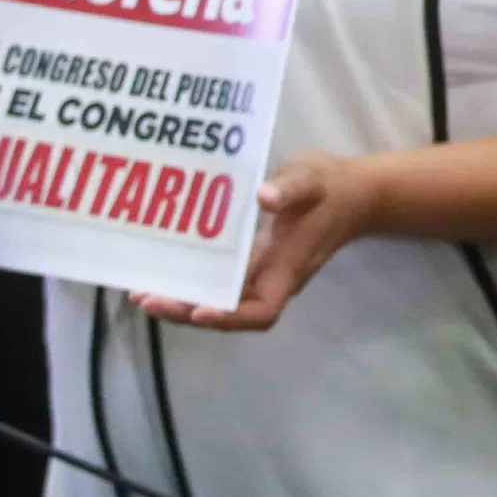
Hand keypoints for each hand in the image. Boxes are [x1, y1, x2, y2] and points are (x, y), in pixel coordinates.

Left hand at [131, 151, 373, 331]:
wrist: (353, 193)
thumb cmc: (330, 186)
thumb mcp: (312, 178)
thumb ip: (291, 186)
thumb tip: (264, 197)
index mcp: (288, 265)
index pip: (261, 310)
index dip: (229, 317)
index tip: (198, 311)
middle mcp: (273, 278)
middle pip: (232, 313)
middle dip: (188, 312)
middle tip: (146, 299)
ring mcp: (264, 273)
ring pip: (223, 302)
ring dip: (185, 303)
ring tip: (143, 294)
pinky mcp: (256, 263)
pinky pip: (222, 284)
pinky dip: (194, 285)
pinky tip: (166, 274)